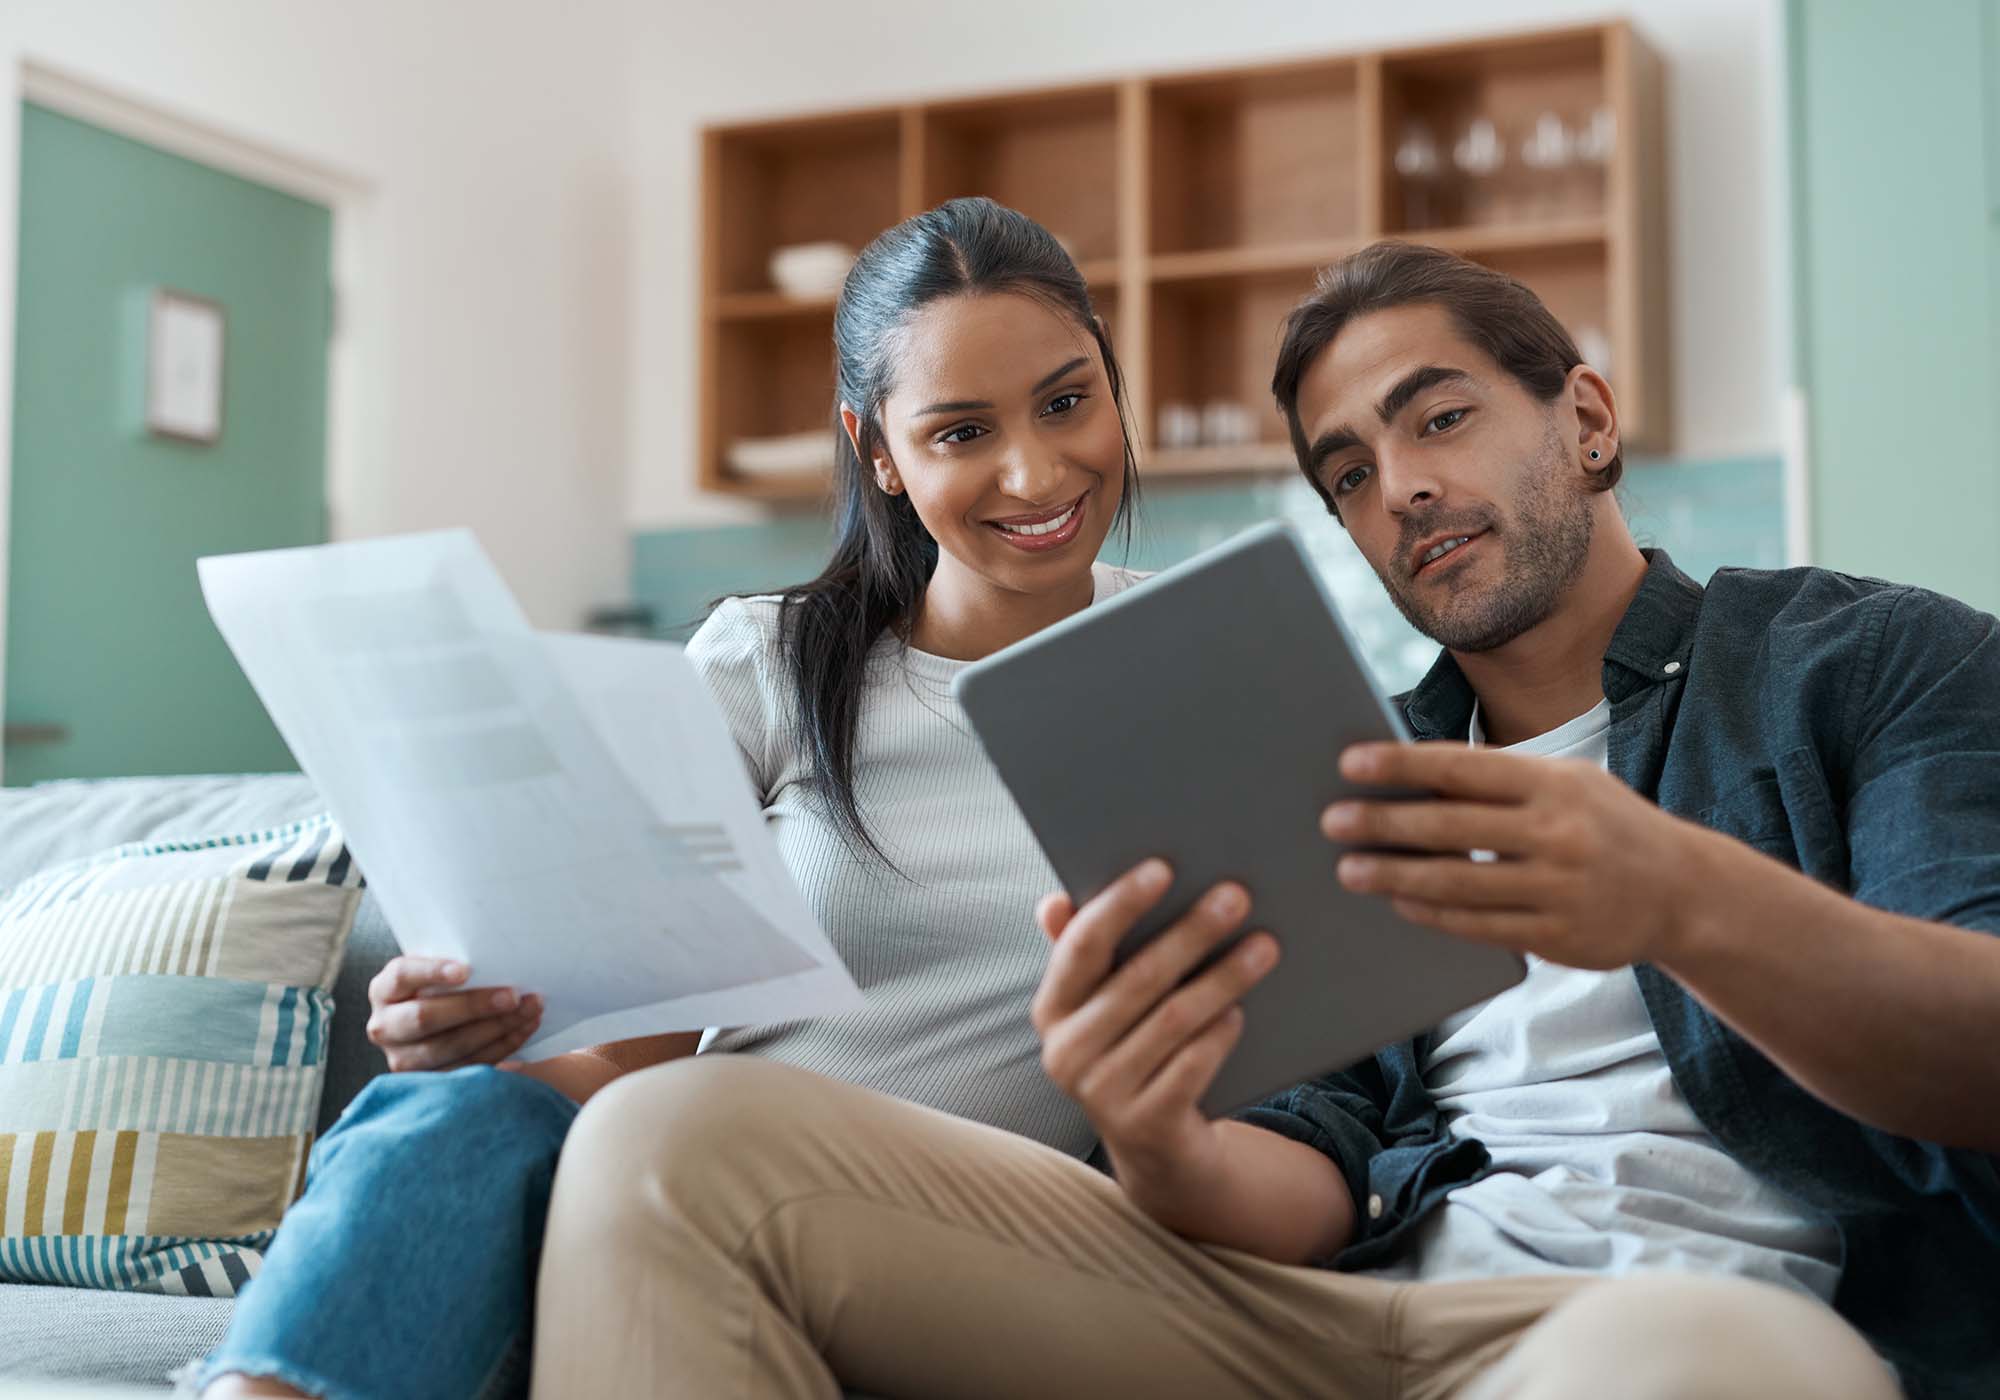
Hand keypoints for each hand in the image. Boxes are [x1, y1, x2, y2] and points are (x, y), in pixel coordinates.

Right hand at [365, 956, 543, 1072]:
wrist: (442, 1021)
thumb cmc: (443, 987)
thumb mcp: (439, 971)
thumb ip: (455, 963)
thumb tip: (495, 956)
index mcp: (385, 990)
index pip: (402, 976)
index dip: (432, 972)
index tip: (466, 970)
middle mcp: (386, 1027)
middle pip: (425, 1018)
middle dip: (473, 1006)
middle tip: (513, 995)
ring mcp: (404, 1059)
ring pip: (451, 1046)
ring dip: (497, 1028)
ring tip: (530, 1009)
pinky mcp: (429, 1081)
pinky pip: (469, 1065)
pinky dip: (503, 1046)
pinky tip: (524, 1028)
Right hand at [1031, 859, 1279, 1199]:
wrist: (1157, 1146)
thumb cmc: (1134, 1048)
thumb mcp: (1105, 1004)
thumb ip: (1083, 951)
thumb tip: (1053, 903)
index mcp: (1052, 1009)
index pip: (1082, 945)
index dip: (1120, 904)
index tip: (1163, 868)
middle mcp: (1066, 1053)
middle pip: (1138, 978)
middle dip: (1191, 931)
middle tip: (1236, 896)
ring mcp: (1103, 1095)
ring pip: (1173, 1020)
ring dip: (1223, 978)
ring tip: (1263, 947)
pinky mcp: (1145, 1126)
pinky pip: (1192, 1066)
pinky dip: (1219, 1035)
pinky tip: (1241, 1011)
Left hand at [1321, 741, 1709, 969]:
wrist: (1684, 892)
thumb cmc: (1604, 825)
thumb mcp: (1566, 785)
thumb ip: (1499, 782)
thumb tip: (1412, 778)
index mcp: (1554, 784)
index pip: (1463, 768)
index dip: (1403, 765)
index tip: (1351, 763)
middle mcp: (1559, 834)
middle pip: (1451, 828)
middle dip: (1384, 824)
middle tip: (1332, 822)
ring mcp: (1559, 890)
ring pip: (1458, 883)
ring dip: (1395, 876)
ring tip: (1349, 870)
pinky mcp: (1558, 938)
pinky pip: (1478, 926)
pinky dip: (1432, 913)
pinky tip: (1399, 902)